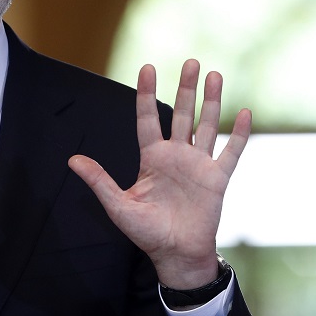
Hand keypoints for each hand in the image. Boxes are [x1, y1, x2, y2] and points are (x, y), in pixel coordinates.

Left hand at [68, 60, 250, 288]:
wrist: (175, 254)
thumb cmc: (146, 232)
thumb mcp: (118, 205)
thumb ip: (99, 181)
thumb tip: (71, 160)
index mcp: (152, 159)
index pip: (148, 119)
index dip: (148, 94)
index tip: (147, 67)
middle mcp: (176, 156)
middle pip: (182, 114)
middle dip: (185, 88)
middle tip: (190, 61)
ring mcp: (198, 165)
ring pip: (207, 126)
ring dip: (212, 101)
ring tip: (215, 74)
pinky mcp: (217, 179)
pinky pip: (231, 152)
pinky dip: (239, 134)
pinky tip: (244, 112)